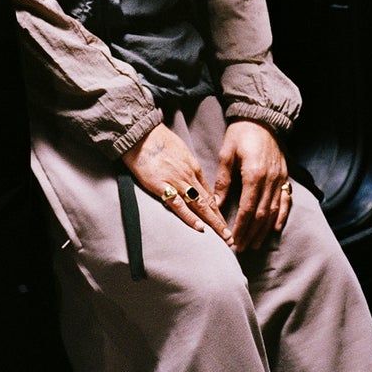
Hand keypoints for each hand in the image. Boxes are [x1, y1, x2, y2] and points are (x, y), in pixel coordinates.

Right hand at [122, 123, 233, 241]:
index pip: (209, 194)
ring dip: (212, 222)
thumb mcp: (180, 151)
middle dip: (221, 221)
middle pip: (208, 203)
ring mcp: (176, 181)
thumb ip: (188, 167)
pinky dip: (189, 217)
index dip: (218, 211)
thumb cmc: (158, 140)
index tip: (225, 224)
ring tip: (223, 237)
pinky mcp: (161, 186)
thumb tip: (193, 181)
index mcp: (194, 168)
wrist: (140, 133)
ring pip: (199, 205)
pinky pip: (178, 205)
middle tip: (231, 238)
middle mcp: (189, 176)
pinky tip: (199, 227)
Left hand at [213, 120, 291, 252]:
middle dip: (250, 233)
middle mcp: (270, 180)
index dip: (240, 228)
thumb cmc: (241, 134)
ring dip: (264, 230)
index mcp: (254, 174)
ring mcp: (280, 179)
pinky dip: (281, 216)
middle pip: (261, 215)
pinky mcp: (285, 176)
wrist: (262, 118)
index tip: (233, 241)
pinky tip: (275, 228)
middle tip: (241, 248)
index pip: (247, 209)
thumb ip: (223, 181)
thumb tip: (216, 205)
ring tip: (254, 244)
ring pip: (273, 211)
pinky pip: (285, 201)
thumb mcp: (226, 154)